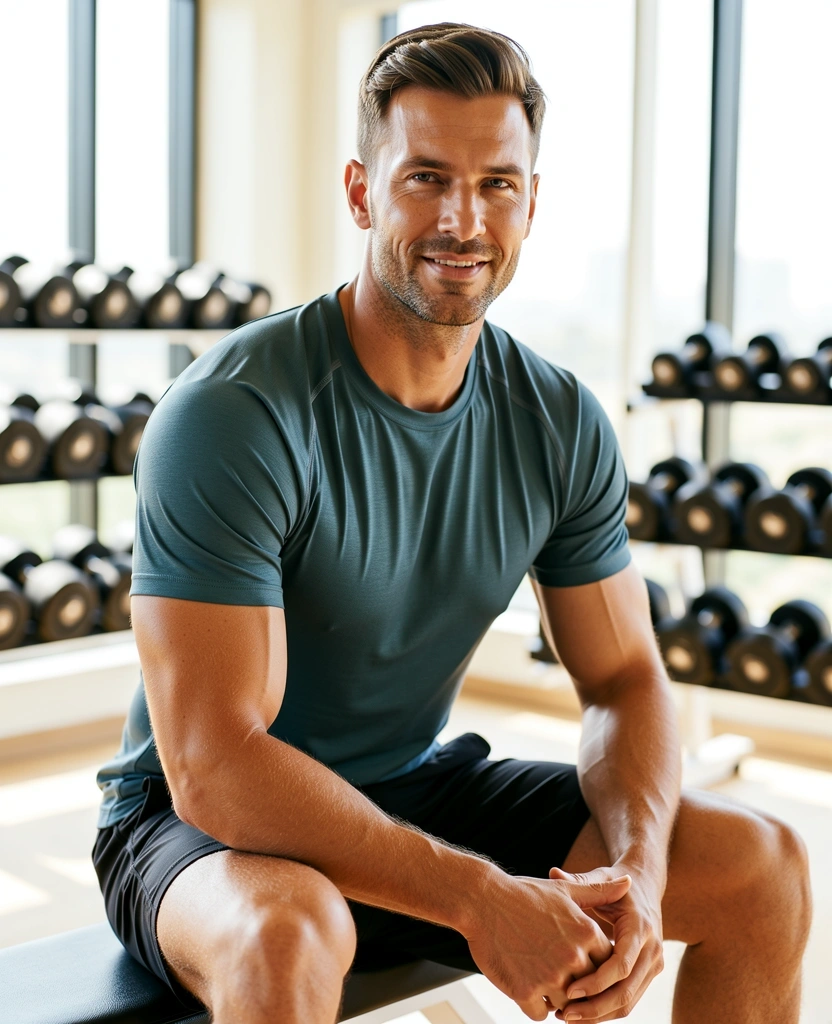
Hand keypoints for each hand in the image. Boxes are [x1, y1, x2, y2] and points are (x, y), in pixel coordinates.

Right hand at [462, 867, 631, 1020]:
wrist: (482, 900)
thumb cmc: (524, 894)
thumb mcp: (565, 891)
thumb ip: (600, 892)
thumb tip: (630, 881)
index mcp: (586, 933)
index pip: (606, 966)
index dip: (592, 967)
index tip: (576, 960)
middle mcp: (572, 957)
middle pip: (588, 989)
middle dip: (577, 987)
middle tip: (557, 973)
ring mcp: (549, 976)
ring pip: (568, 1006)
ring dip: (556, 998)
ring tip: (541, 976)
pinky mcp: (524, 991)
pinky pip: (540, 1013)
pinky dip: (534, 1005)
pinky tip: (525, 982)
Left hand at [549, 865, 664, 1021]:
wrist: (644, 887)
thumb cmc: (615, 883)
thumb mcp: (600, 878)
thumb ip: (579, 881)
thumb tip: (553, 872)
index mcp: (640, 928)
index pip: (621, 966)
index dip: (595, 982)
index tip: (568, 991)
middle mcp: (652, 949)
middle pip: (626, 991)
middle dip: (594, 1007)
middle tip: (565, 1014)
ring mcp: (654, 965)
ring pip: (628, 1002)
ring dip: (598, 1014)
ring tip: (567, 1017)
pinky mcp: (649, 974)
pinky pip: (629, 1000)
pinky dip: (605, 1010)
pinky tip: (580, 1012)